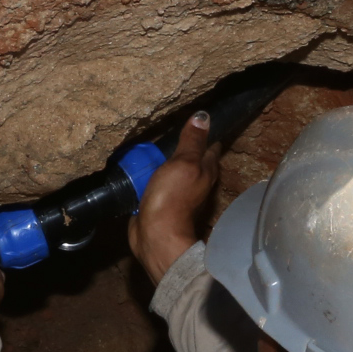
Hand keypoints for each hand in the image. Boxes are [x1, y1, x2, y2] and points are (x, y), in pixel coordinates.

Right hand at [127, 113, 221, 280]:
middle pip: (192, 156)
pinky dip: (151, 171)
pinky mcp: (158, 199)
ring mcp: (176, 191)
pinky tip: (142, 164)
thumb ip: (192, 141)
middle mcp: (194, 179)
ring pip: (172, 168)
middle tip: (174, 124)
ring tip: (154, 141)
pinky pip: (155, 180)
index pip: (210, 146)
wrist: (155, 235)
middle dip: (186, 143)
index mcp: (206, 169)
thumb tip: (203, 116)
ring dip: (166, 157)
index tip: (199, 118)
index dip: (207, 132)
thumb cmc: (172, 198)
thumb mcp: (184, 163)